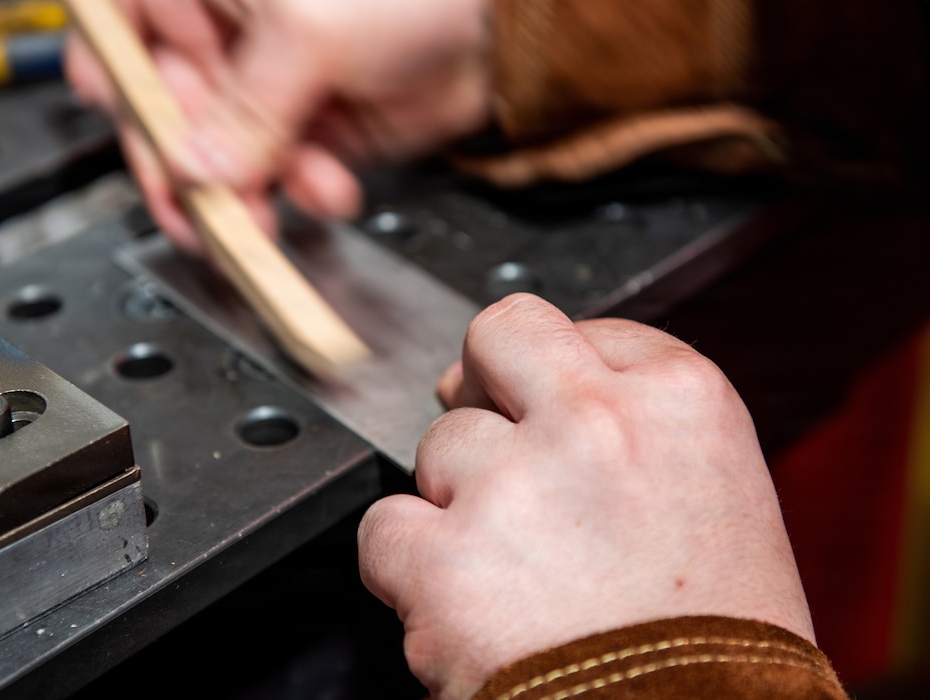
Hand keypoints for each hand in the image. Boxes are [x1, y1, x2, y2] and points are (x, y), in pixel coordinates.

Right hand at [64, 0, 492, 251]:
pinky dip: (298, 192)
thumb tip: (194, 168)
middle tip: (203, 214)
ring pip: (223, 157)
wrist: (499, 25)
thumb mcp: (309, 32)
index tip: (128, 125)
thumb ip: (244, 109)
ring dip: (248, 192)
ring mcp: (265, 86)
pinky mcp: (304, 129)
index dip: (115, 79)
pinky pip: (277, 177)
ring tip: (276, 211)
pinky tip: (327, 187)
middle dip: (187, 167)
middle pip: (166, 107)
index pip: (119, 30)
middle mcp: (225, 31)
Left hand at [357, 293, 813, 699]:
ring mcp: (514, 486)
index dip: (556, 377)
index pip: (586, 330)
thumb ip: (637, 428)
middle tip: (500, 450)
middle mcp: (595, 424)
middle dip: (486, 384)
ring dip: (458, 501)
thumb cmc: (722, 645)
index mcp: (680, 402)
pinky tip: (464, 604)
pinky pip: (384, 527)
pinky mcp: (447, 562)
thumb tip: (527, 390)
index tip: (552, 411)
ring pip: (438, 444)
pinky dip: (407, 566)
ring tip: (515, 573)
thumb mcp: (722, 499)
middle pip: (499, 337)